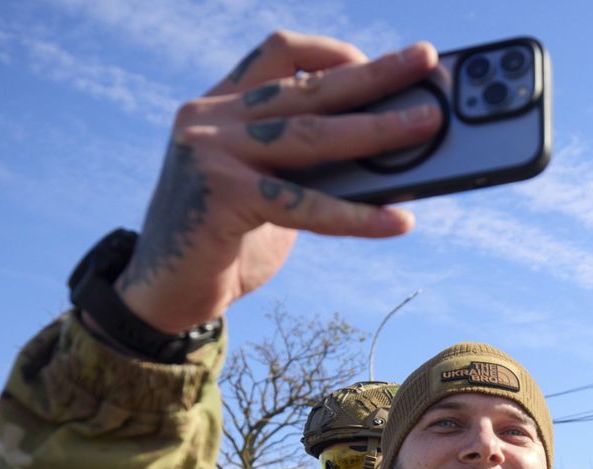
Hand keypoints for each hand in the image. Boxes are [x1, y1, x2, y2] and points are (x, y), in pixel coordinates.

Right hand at [116, 31, 443, 332]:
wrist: (166, 294)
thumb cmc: (225, 241)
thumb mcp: (266, 188)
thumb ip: (304, 164)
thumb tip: (386, 155)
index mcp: (220, 105)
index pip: (277, 53)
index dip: (330, 50)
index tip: (377, 60)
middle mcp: (210, 118)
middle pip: (306, 88)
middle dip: (373, 74)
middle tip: (425, 60)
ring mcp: (211, 154)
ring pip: (310, 135)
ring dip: (376, 129)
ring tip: (426, 124)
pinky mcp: (220, 198)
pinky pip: (304, 204)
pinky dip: (356, 215)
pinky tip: (397, 220)